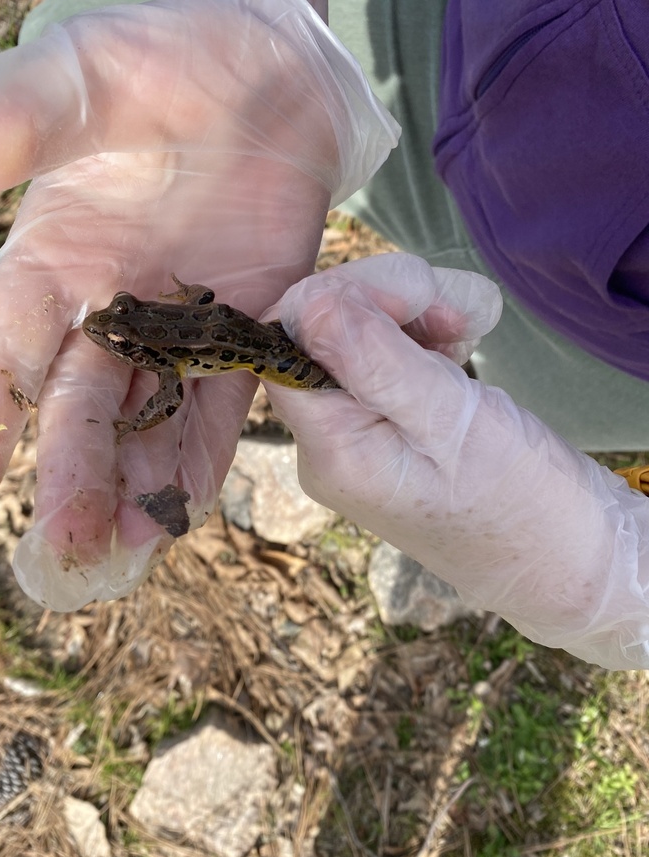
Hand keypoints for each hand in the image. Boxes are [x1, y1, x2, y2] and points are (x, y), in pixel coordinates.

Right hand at [0, 0, 397, 609]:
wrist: (268, 69)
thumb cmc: (164, 62)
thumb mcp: (78, 81)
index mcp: (46, 265)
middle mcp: (102, 315)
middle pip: (72, 413)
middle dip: (64, 482)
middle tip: (59, 553)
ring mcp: (176, 333)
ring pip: (144, 429)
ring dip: (132, 495)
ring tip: (122, 559)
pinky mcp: (245, 336)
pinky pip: (221, 411)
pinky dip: (201, 462)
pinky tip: (183, 517)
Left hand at [265, 255, 648, 669]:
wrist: (565, 557)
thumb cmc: (517, 502)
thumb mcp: (448, 421)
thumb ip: (376, 362)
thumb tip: (310, 306)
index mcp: (331, 449)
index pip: (291, 342)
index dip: (345, 300)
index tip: (415, 298)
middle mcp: (331, 440)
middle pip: (323, 332)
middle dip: (388, 301)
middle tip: (455, 312)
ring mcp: (359, 431)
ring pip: (360, 335)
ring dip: (416, 313)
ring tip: (468, 327)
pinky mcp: (392, 422)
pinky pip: (389, 357)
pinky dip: (427, 334)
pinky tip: (462, 342)